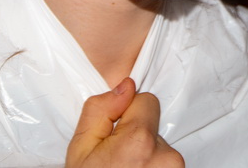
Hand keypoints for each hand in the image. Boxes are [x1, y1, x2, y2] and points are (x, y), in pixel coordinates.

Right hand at [67, 78, 184, 167]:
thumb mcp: (80, 149)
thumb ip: (100, 110)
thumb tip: (125, 86)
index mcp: (140, 141)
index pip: (147, 101)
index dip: (126, 115)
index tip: (115, 135)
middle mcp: (166, 157)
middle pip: (154, 127)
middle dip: (137, 139)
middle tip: (116, 162)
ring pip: (161, 149)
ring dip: (146, 158)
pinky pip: (167, 165)